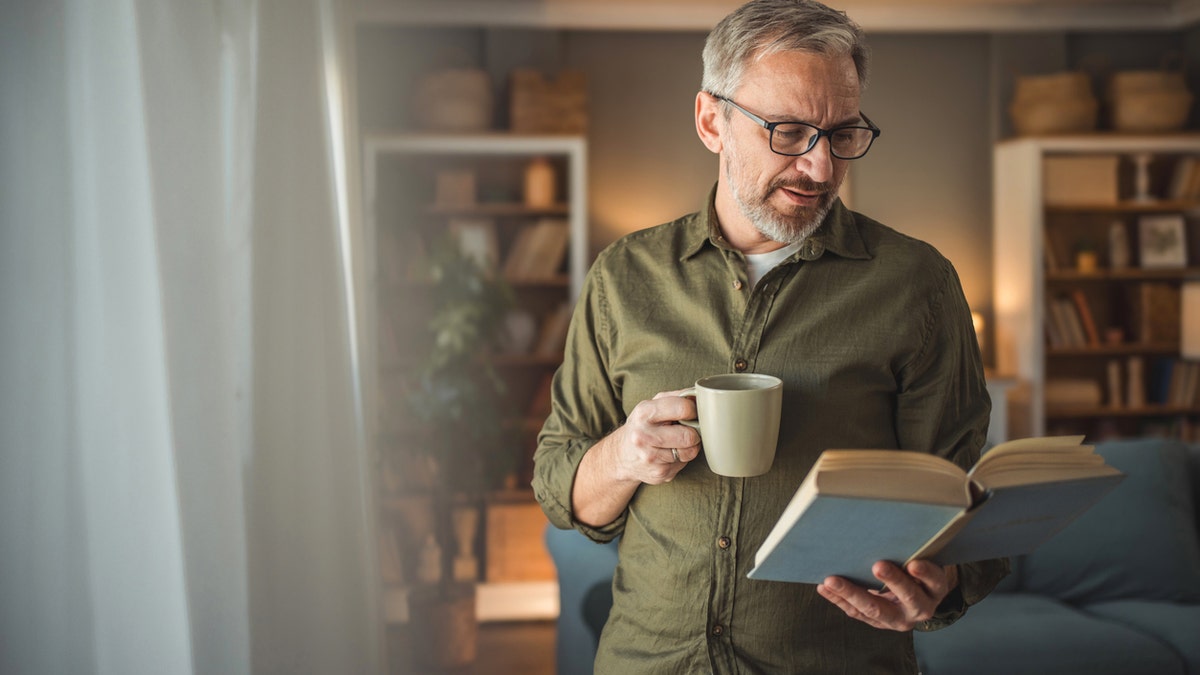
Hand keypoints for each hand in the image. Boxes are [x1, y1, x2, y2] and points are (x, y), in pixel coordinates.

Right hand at [605, 389, 701, 484]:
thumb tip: (701, 395)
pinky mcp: (659, 473)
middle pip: (688, 435)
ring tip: (678, 442)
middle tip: (688, 430)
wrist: (621, 455)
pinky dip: (682, 459)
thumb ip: (675, 397)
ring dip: (690, 447)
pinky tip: (670, 454)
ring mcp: (651, 457)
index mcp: (644, 413)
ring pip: (690, 452)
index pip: (682, 408)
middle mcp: (644, 436)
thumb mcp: (652, 405)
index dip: (694, 410)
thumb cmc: (642, 426)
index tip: (692, 413)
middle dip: (694, 433)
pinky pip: (684, 464)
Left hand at [816, 561, 958, 630]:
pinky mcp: (879, 623)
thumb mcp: (922, 560)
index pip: (934, 580)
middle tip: (877, 566)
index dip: (925, 573)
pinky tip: (824, 587)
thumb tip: (885, 530)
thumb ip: (910, 551)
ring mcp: (899, 619)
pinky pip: (857, 613)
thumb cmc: (916, 570)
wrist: (916, 596)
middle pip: (908, 598)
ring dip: (852, 593)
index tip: (914, 564)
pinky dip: (839, 599)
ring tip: (832, 580)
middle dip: (892, 582)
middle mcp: (921, 608)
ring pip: (876, 610)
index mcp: (935, 589)